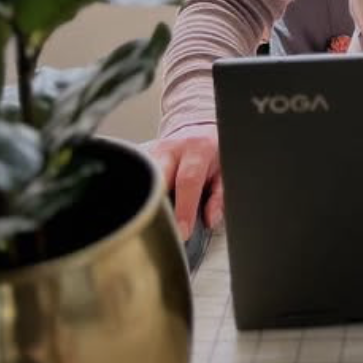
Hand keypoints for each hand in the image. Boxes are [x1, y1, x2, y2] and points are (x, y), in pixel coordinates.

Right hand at [146, 123, 223, 239]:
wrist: (198, 130)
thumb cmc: (213, 153)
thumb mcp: (225, 172)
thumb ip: (219, 197)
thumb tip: (209, 219)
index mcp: (198, 150)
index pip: (188, 180)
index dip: (184, 209)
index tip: (183, 232)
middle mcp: (172, 148)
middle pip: (157, 178)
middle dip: (158, 206)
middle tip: (163, 228)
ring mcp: (153, 151)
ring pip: (143, 179)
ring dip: (148, 202)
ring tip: (154, 219)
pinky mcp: (141, 156)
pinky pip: (137, 177)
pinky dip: (141, 194)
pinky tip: (145, 206)